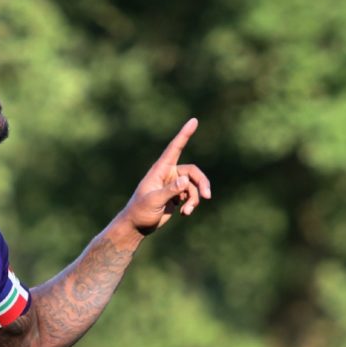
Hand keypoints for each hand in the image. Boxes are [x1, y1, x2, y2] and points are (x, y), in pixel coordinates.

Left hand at [126, 118, 210, 234]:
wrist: (138, 226)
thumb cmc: (140, 211)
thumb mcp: (154, 201)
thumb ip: (170, 191)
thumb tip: (185, 181)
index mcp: (160, 170)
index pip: (174, 148)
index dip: (184, 134)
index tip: (194, 120)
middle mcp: (169, 174)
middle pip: (193, 172)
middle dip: (201, 183)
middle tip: (207, 196)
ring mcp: (174, 185)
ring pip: (194, 186)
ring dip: (195, 199)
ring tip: (187, 212)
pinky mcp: (177, 195)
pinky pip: (192, 195)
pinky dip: (191, 204)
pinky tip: (184, 214)